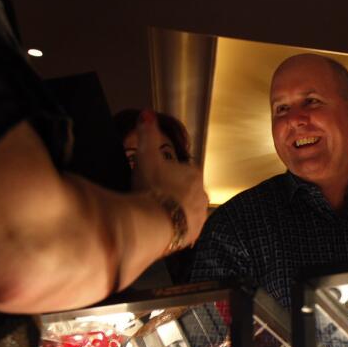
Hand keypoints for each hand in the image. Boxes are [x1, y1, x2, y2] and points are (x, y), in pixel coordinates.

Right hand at [131, 110, 207, 245]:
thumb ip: (148, 135)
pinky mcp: (195, 233)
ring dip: (176, 210)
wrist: (155, 223)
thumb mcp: (146, 156)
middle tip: (154, 197)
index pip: (183, 170)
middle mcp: (202, 194)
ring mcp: (200, 215)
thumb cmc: (152, 188)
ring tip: (158, 214)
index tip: (155, 179)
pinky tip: (164, 227)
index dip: (167, 174)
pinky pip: (187, 228)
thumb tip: (147, 113)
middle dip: (173, 192)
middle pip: (186, 190)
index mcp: (193, 174)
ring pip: (188, 209)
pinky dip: (177, 227)